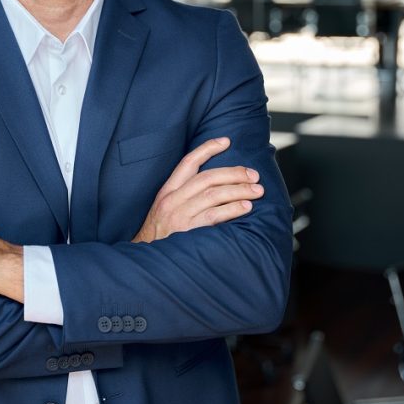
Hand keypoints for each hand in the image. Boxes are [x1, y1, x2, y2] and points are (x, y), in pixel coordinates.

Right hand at [133, 137, 263, 243]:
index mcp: (167, 191)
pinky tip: (246, 207)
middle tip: (253, 175)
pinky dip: (232, 209)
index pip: (188, 162)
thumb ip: (184, 196)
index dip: (207, 148)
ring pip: (214, 194)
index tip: (226, 141)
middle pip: (207, 177)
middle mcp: (172, 200)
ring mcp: (179, 215)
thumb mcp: (164, 210)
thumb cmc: (160, 237)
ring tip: (257, 190)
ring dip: (239, 190)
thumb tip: (214, 185)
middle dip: (234, 173)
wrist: (147, 263)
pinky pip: (214, 215)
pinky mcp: (187, 231)